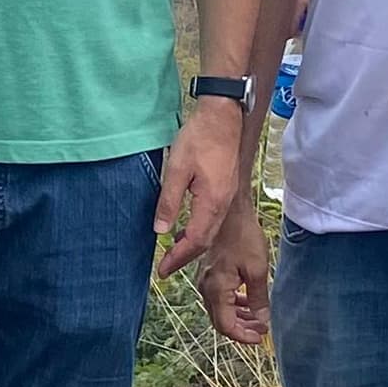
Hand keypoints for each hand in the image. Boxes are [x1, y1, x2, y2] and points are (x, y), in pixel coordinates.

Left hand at [154, 99, 247, 275]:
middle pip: (205, 241)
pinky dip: (199, 231)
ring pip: (211, 232)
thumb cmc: (199, 138)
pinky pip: (213, 220)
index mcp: (212, 202)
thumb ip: (168, 201)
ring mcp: (227, 197)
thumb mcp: (177, 169)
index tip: (162, 270)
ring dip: (193, 245)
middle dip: (185, 257)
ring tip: (173, 252)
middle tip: (165, 267)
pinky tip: (186, 229)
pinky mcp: (226, 190)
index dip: (178, 258)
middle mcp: (223, 205)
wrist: (223, 116)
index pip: (195, 241)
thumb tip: (160, 231)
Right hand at [198, 203, 270, 345]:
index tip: (260, 337)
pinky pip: (219, 296)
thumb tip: (262, 319)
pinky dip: (234, 303)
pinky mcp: (209, 271)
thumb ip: (259, 298)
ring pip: (220, 308)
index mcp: (217, 289)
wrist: (230, 211)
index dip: (243, 336)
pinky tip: (248, 300)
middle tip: (262, 329)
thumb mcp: (258, 269)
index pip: (226, 325)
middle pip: (220, 320)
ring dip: (239, 316)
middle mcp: (206, 287)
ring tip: (258, 317)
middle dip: (242, 328)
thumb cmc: (244, 236)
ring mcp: (205, 279)